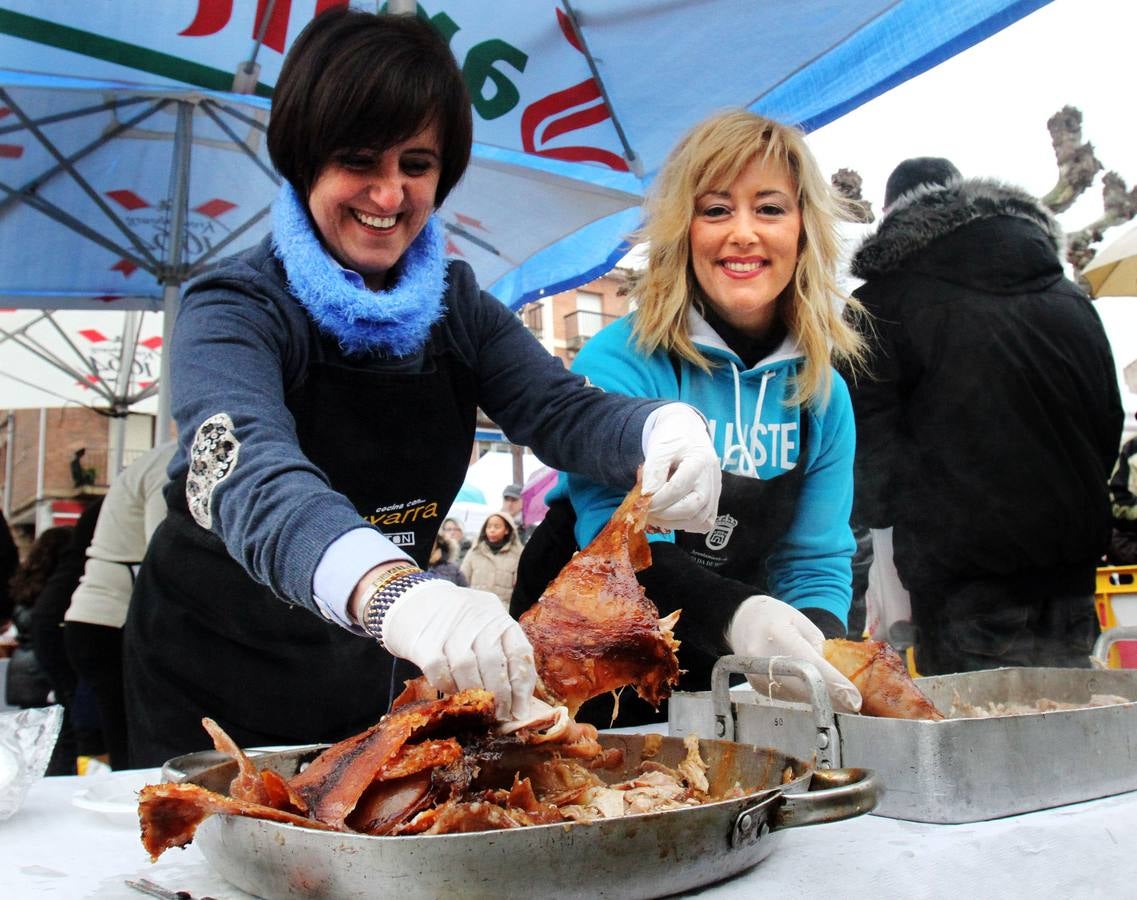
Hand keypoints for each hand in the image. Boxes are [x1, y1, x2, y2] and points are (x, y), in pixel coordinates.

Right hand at [381, 579, 535, 720]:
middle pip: (494, 662)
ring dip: (475, 693)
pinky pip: (440, 672)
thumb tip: (519, 696)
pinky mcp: (424, 641)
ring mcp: (449, 628)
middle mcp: (475, 618)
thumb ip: (501, 649)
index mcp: (496, 614)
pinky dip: (448, 686)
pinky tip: (453, 690)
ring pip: (467, 668)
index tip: (521, 709)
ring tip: (478, 706)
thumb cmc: (455, 620)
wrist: (411, 600)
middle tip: (501, 714)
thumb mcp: (484, 622)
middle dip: (501, 696)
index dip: (523, 685)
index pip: (519, 652)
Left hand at [641, 403, 720, 532]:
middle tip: (646, 512)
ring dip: (674, 523)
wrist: (689, 432)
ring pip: (700, 519)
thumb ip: (653, 472)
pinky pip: (705, 522)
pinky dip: (687, 525)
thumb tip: (647, 497)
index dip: (657, 500)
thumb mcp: (658, 449)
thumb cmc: (673, 439)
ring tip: (655, 515)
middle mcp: (711, 479)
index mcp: (699, 461)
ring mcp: (715, 492)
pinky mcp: (714, 501)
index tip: (641, 502)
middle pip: (692, 507)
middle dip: (664, 514)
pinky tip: (672, 517)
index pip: (678, 488)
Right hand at [728, 595, 860, 712]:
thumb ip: (820, 650)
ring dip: (818, 698)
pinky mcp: (758, 688)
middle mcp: (763, 659)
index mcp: (777, 635)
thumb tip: (838, 680)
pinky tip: (809, 685)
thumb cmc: (777, 618)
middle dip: (831, 698)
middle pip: (803, 688)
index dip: (834, 685)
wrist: (743, 621)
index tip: (853, 699)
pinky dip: (804, 695)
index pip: (810, 666)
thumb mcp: (804, 624)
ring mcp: (757, 676)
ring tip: (831, 690)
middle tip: (851, 703)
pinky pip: (788, 697)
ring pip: (797, 697)